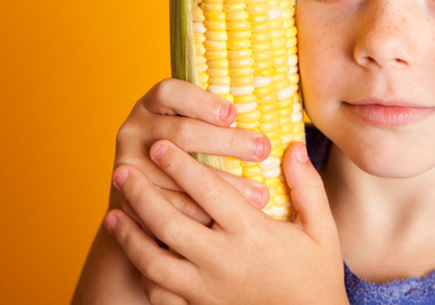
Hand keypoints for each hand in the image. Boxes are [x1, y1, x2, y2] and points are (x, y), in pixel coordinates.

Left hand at [105, 140, 346, 304]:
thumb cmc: (317, 274)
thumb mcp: (322, 229)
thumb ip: (307, 186)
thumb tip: (293, 147)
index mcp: (252, 234)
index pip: (208, 191)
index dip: (181, 165)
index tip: (161, 144)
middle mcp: (223, 260)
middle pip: (169, 223)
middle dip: (141, 194)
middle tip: (122, 170)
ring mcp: (206, 289)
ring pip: (154, 261)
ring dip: (129, 235)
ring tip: (112, 213)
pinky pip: (159, 292)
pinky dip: (142, 272)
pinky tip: (136, 253)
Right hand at [111, 78, 270, 232]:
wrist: (149, 199)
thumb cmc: (193, 155)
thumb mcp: (199, 129)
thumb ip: (224, 121)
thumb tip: (283, 127)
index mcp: (153, 104)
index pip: (170, 92)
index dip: (201, 101)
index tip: (233, 114)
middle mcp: (135, 129)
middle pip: (181, 132)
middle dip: (225, 142)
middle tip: (262, 150)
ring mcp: (128, 165)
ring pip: (177, 174)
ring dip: (222, 183)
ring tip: (261, 193)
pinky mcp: (129, 200)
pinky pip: (168, 207)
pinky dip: (201, 212)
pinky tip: (230, 217)